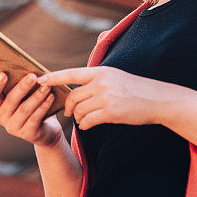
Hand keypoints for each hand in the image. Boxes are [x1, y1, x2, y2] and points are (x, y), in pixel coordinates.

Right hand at [0, 72, 64, 147]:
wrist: (46, 129)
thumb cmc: (33, 104)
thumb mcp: (25, 95)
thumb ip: (21, 85)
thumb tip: (28, 70)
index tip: (3, 74)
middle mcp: (2, 117)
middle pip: (10, 101)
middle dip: (22, 87)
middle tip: (33, 76)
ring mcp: (14, 127)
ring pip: (24, 109)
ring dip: (36, 97)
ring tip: (46, 87)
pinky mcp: (27, 134)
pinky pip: (35, 118)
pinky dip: (43, 107)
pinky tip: (51, 97)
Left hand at [37, 67, 169, 129]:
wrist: (158, 100)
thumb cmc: (136, 89)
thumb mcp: (116, 76)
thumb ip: (97, 79)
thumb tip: (77, 86)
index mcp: (101, 72)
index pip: (71, 73)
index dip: (53, 77)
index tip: (39, 80)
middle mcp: (102, 82)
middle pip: (73, 96)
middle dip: (68, 107)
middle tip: (68, 113)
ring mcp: (107, 97)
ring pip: (80, 110)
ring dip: (78, 118)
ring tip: (83, 119)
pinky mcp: (112, 112)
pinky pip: (88, 121)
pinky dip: (85, 125)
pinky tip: (89, 125)